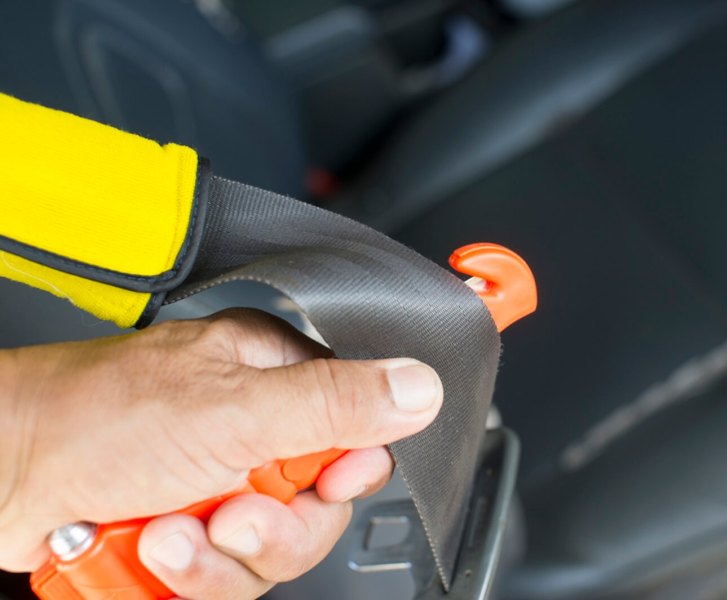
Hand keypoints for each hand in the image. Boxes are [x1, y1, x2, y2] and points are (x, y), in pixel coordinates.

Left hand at [0, 309, 442, 597]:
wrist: (6, 471)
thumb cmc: (97, 417)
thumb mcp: (232, 408)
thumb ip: (335, 403)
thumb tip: (420, 387)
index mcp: (273, 377)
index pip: (357, 430)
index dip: (351, 469)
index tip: (330, 484)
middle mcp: (253, 430)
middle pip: (318, 507)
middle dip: (273, 530)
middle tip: (229, 517)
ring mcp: (221, 485)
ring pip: (271, 552)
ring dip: (218, 559)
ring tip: (168, 533)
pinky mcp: (192, 534)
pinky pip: (227, 578)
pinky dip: (189, 578)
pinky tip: (152, 550)